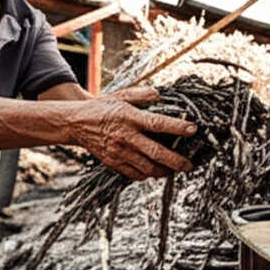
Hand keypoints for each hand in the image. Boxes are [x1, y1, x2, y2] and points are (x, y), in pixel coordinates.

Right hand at [70, 87, 196, 180]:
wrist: (76, 123)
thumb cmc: (102, 107)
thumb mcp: (122, 95)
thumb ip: (143, 94)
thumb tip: (161, 95)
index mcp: (129, 117)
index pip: (157, 123)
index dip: (176, 127)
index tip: (193, 129)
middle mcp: (125, 136)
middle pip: (156, 152)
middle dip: (176, 161)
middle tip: (189, 165)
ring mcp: (119, 152)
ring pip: (147, 168)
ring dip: (164, 171)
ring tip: (175, 169)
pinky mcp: (113, 162)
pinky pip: (135, 174)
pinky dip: (148, 175)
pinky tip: (155, 170)